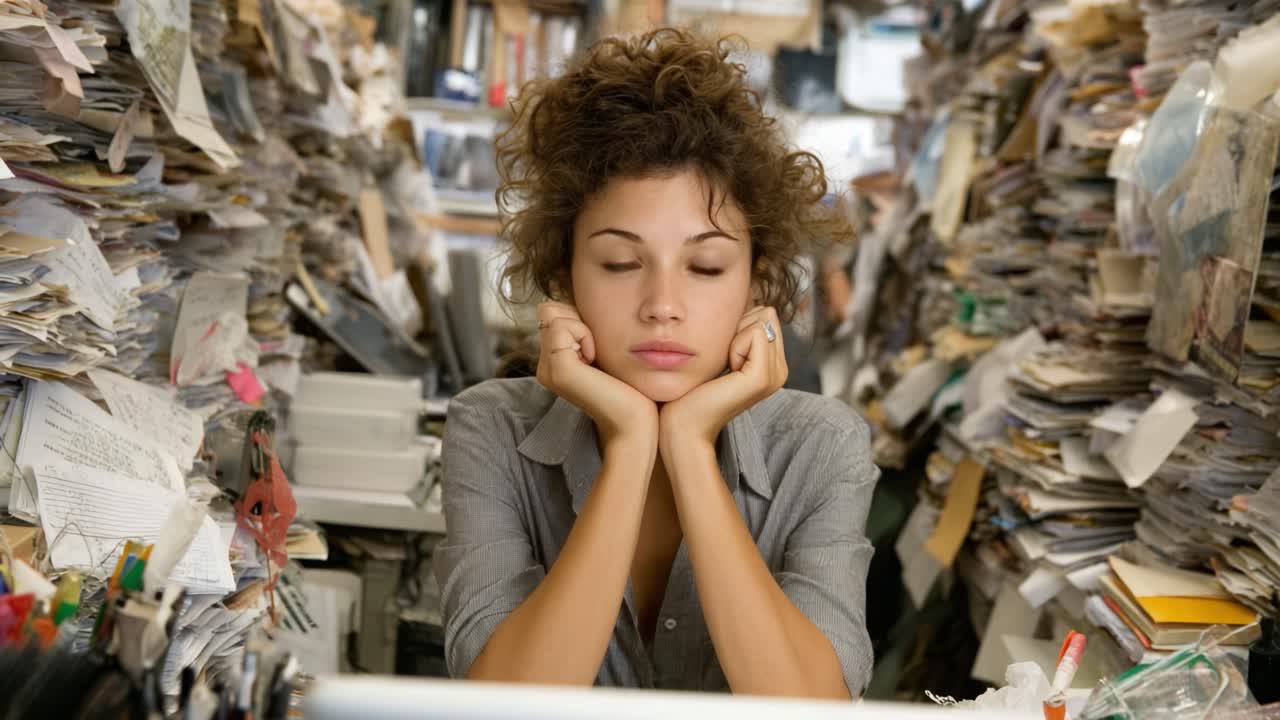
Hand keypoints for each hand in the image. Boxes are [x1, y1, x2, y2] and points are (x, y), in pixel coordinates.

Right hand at [535, 302, 657, 447]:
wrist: (636, 423)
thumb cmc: (630, 387)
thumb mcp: (604, 351)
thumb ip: (588, 330)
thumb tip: (579, 302)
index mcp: (555, 362)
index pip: (552, 313)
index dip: (577, 318)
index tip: (598, 346)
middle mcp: (545, 365)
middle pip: (550, 310)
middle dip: (578, 319)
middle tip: (597, 351)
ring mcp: (548, 368)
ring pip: (553, 315)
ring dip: (582, 327)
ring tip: (596, 357)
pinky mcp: (557, 369)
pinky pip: (562, 326)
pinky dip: (584, 334)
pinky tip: (595, 359)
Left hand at [660, 306, 787, 450]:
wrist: (683, 424)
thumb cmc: (692, 388)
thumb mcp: (720, 353)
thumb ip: (737, 331)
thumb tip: (745, 300)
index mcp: (773, 364)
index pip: (766, 314)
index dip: (739, 325)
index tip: (724, 355)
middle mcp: (780, 370)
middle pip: (766, 314)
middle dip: (739, 328)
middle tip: (724, 361)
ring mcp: (775, 375)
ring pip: (762, 320)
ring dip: (734, 337)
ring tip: (724, 367)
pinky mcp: (762, 377)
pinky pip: (755, 333)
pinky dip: (734, 345)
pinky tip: (726, 370)